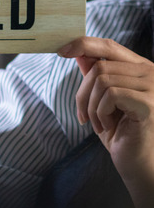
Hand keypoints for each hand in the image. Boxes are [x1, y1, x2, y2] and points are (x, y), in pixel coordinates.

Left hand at [59, 36, 153, 207]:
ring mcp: (153, 87)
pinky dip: (100, 112)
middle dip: (82, 93)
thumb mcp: (101, 100)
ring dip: (91, 106)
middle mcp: (151, 72)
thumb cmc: (120, 132)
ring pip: (101, 80)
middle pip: (99, 67)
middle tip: (84, 115)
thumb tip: (77, 50)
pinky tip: (108, 126)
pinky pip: (110, 95)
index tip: (62, 50)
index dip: (84, 44)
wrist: (136, 163)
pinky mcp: (149, 104)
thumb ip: (95, 75)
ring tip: (100, 123)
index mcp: (140, 68)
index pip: (110, 46)